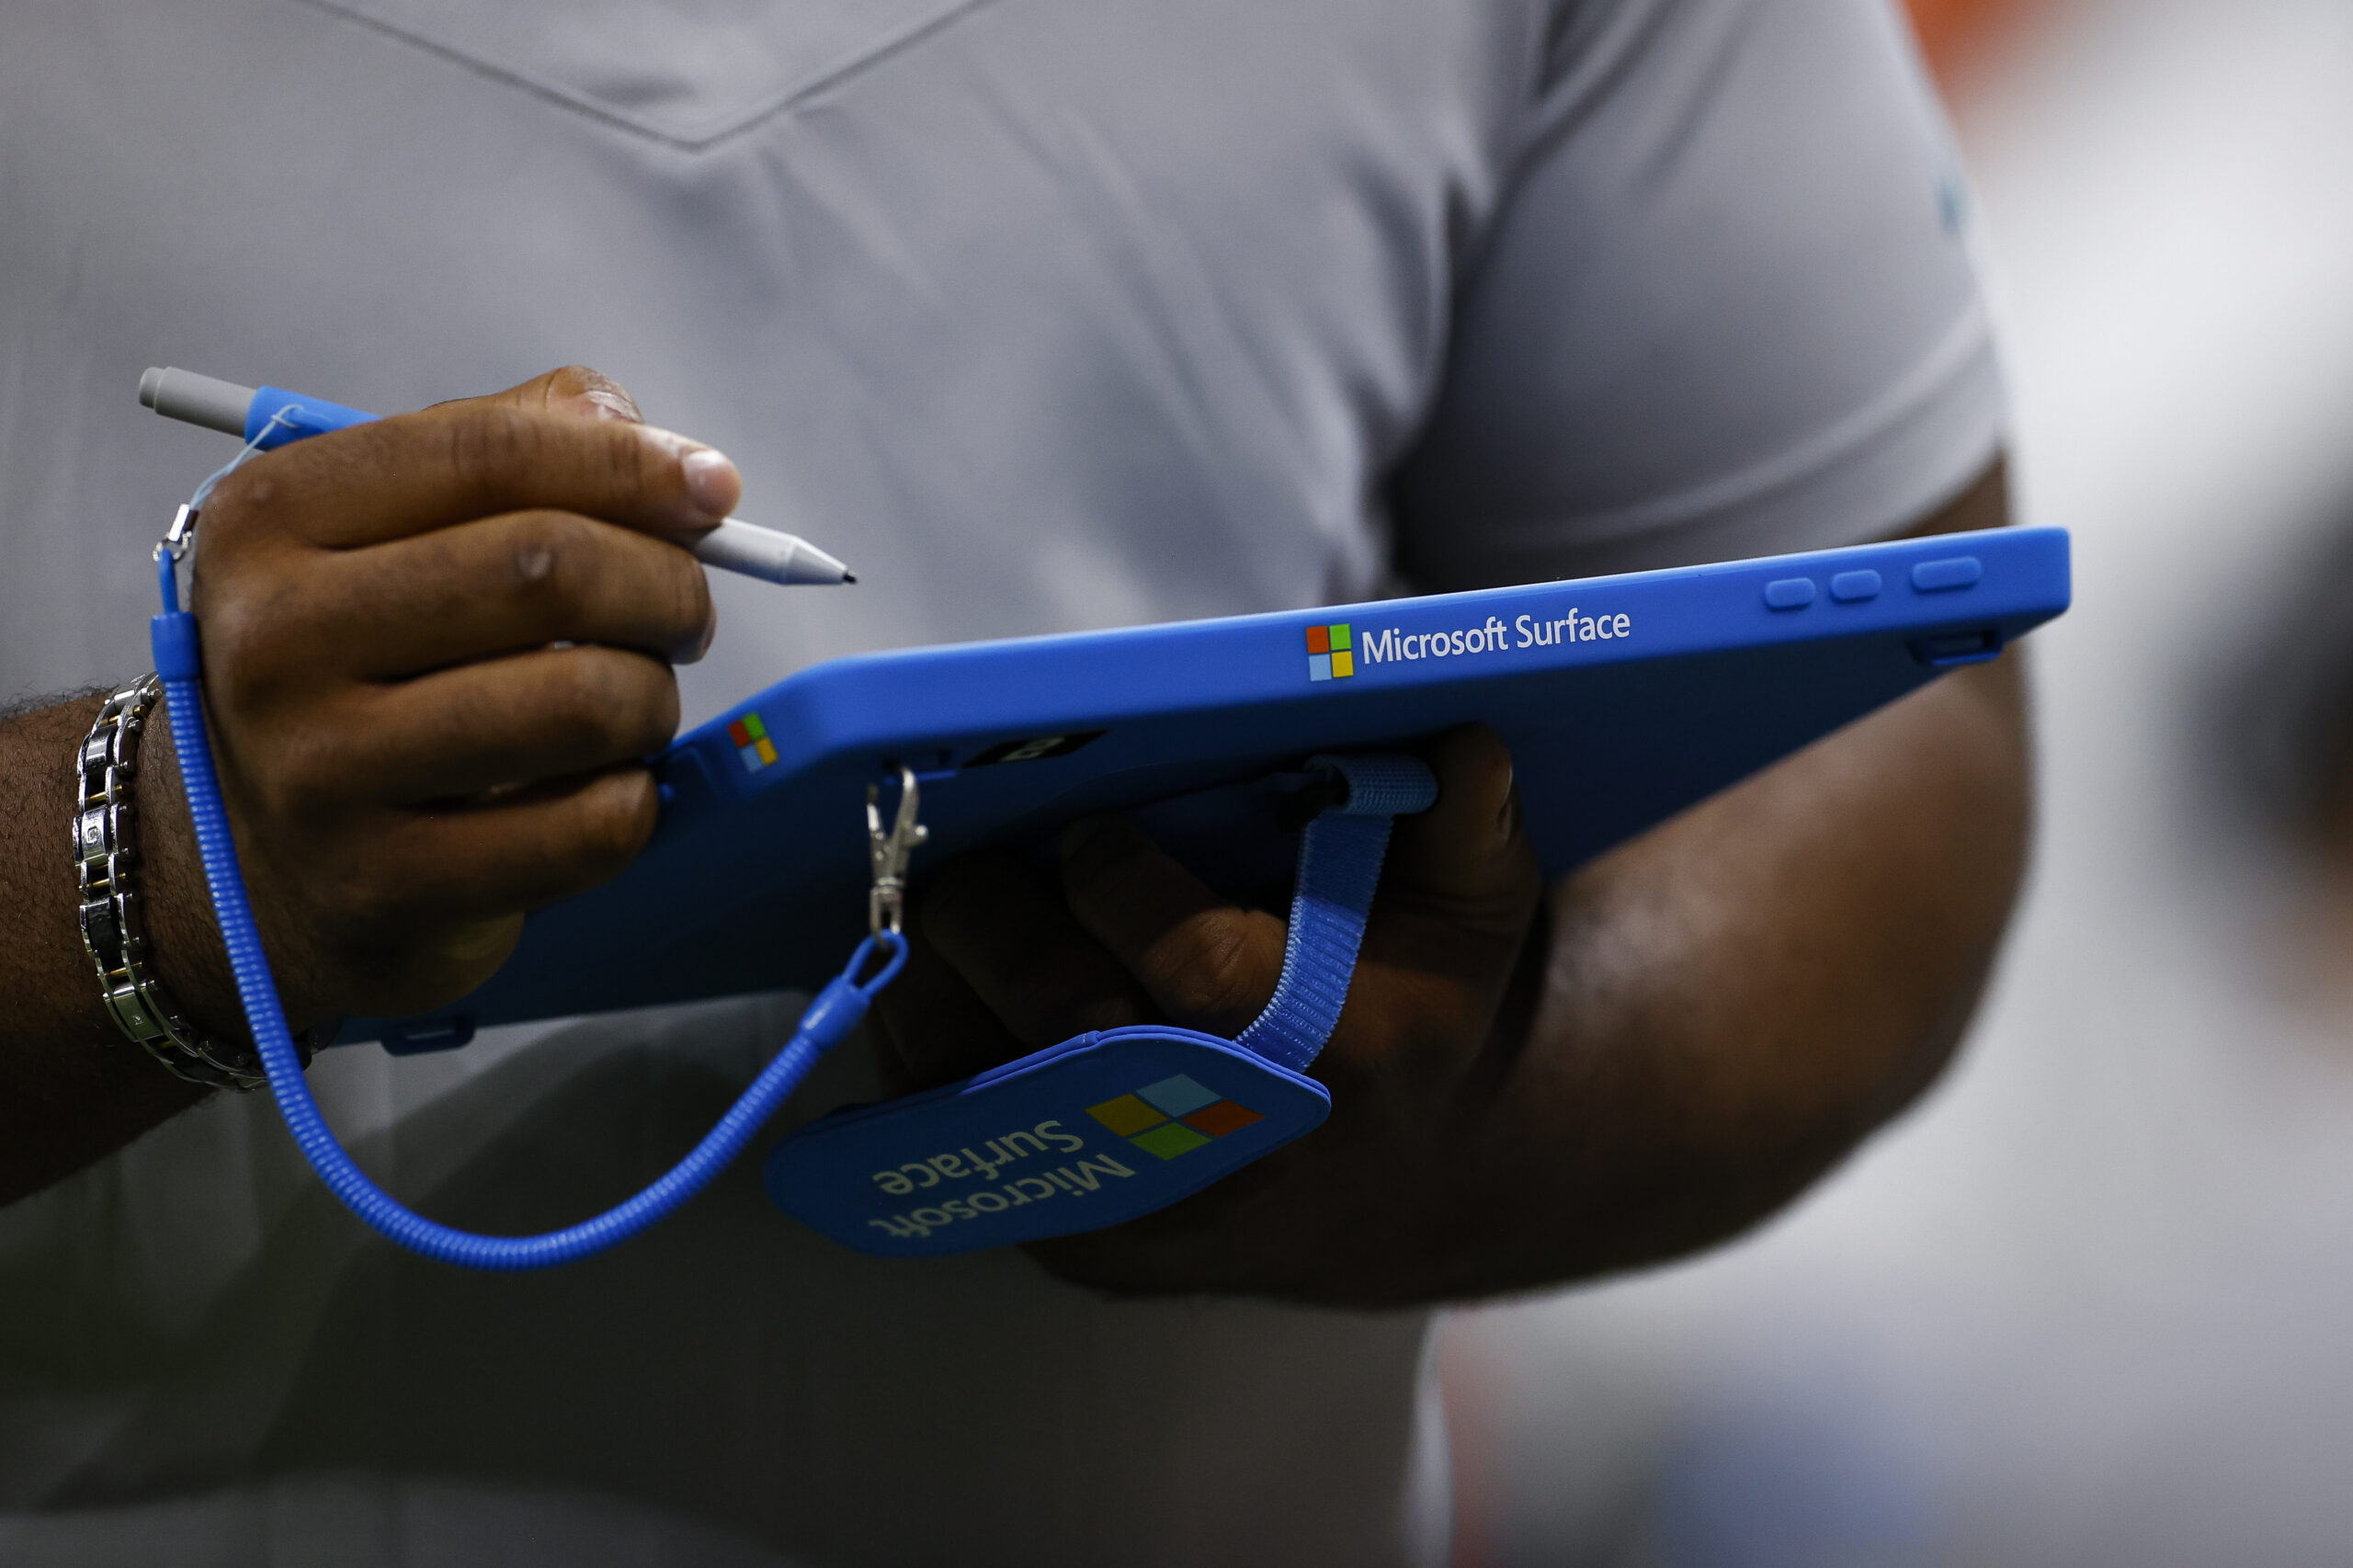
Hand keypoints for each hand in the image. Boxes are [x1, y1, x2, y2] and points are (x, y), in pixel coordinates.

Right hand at [142, 367, 731, 1030]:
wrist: (269, 857)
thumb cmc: (372, 663)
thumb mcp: (399, 527)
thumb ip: (523, 445)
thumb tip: (669, 455)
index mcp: (272, 518)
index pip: (491, 455)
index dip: (632, 465)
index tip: (715, 491)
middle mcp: (274, 641)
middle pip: (548, 569)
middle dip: (666, 586)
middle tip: (682, 615)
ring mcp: (321, 773)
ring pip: (587, 699)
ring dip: (654, 698)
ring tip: (632, 704)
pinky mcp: (386, 885)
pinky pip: (595, 825)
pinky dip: (636, 799)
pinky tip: (599, 788)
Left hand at [869, 725, 1545, 1301]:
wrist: (1402, 1187)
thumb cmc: (1423, 1017)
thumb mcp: (1473, 920)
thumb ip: (1464, 827)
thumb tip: (1460, 742)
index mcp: (1335, 1058)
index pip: (1201, 971)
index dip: (1120, 887)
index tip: (1085, 832)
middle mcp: (1236, 1151)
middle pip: (1073, 1036)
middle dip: (996, 934)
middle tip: (963, 865)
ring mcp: (1152, 1212)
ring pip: (992, 1101)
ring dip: (936, 994)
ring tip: (928, 913)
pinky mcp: (1088, 1243)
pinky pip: (967, 1152)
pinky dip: (927, 1061)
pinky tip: (931, 988)